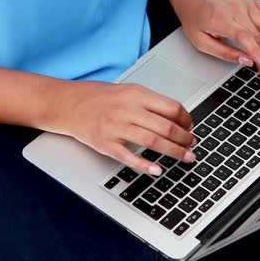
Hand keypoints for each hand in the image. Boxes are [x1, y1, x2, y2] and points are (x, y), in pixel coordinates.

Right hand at [51, 81, 195, 175]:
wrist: (66, 103)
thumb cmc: (96, 97)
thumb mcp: (126, 91)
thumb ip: (148, 102)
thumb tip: (175, 116)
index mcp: (136, 94)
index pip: (171, 107)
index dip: (186, 119)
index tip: (191, 127)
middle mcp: (128, 110)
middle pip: (166, 126)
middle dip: (185, 138)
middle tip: (193, 145)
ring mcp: (117, 127)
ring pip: (153, 141)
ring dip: (174, 151)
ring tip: (186, 157)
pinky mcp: (106, 143)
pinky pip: (129, 157)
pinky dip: (145, 165)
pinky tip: (157, 169)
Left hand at [178, 0, 259, 92]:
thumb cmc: (196, 20)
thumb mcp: (200, 41)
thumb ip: (223, 52)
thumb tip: (246, 61)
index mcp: (220, 19)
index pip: (244, 36)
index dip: (256, 50)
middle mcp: (237, 10)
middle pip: (258, 36)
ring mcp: (247, 5)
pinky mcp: (254, 2)